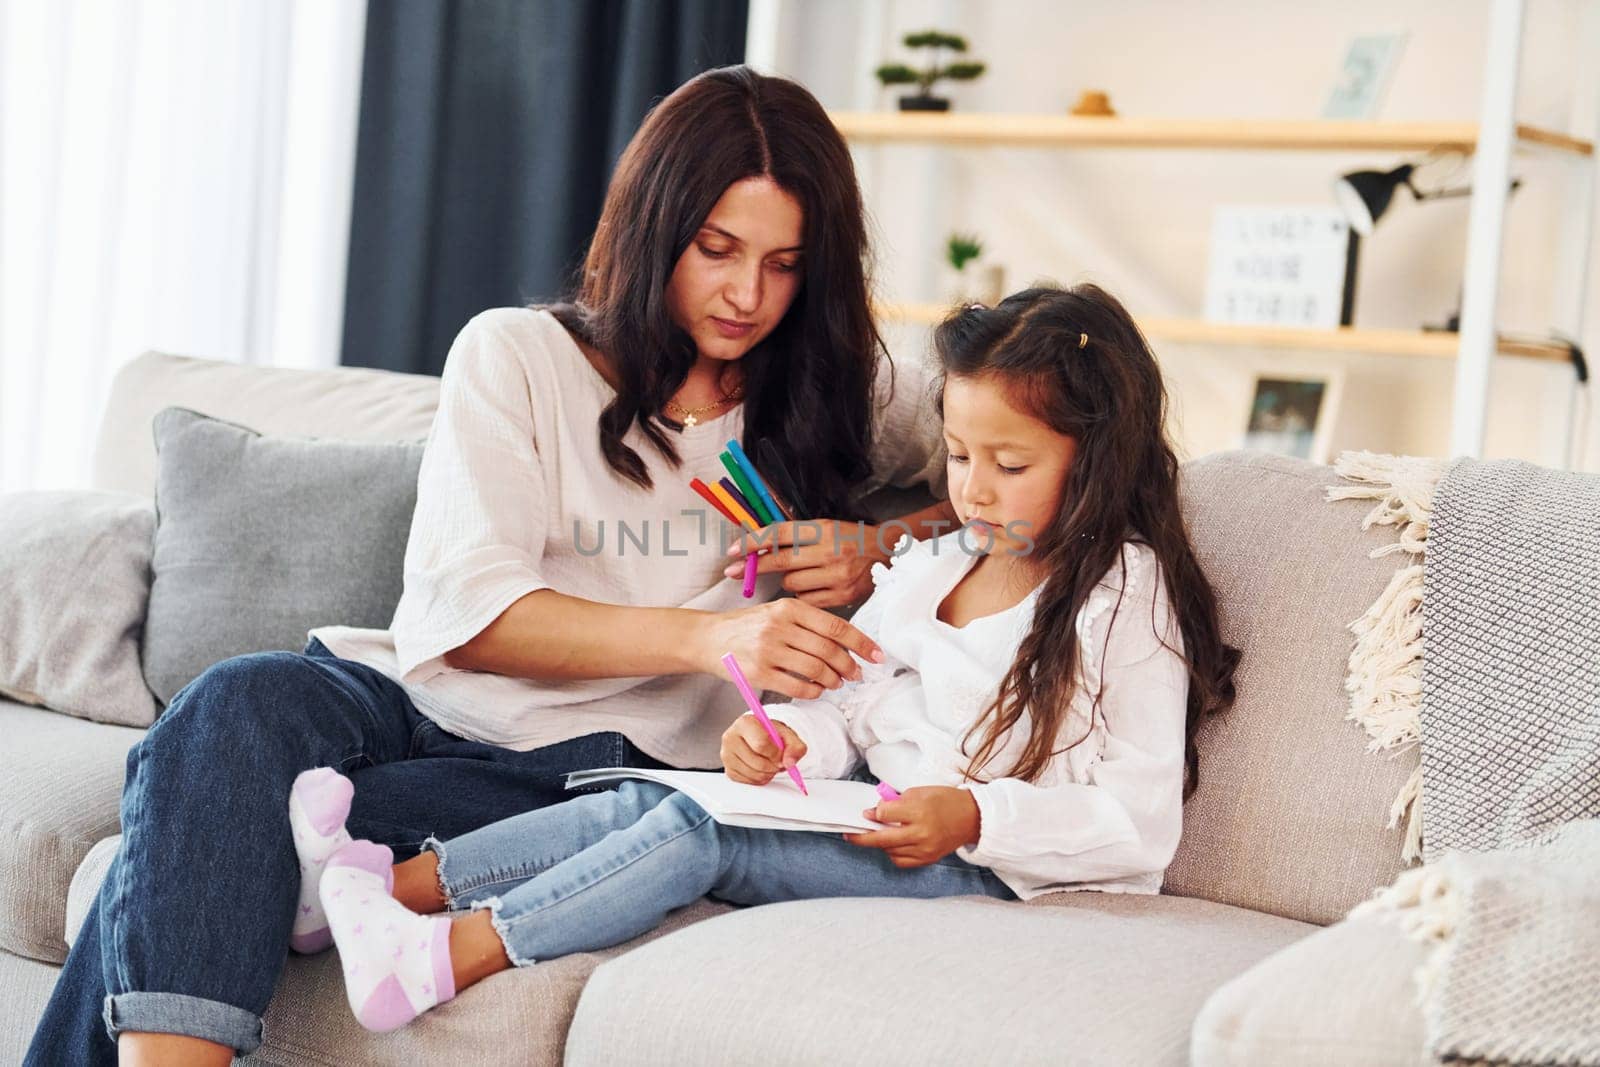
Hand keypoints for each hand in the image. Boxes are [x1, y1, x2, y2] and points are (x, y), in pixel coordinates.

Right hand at [692, 598, 884, 700]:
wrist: (707, 637)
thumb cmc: (747, 626)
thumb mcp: (777, 613)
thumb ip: (808, 623)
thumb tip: (846, 643)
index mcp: (790, 607)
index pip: (836, 626)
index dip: (861, 643)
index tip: (877, 656)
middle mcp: (780, 626)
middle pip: (829, 650)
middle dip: (849, 666)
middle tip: (856, 675)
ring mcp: (768, 650)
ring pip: (816, 670)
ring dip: (833, 680)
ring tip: (836, 683)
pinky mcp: (758, 673)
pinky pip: (797, 686)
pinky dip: (813, 692)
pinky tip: (816, 690)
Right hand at [721, 714, 807, 784]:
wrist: (760, 736)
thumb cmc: (771, 734)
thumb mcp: (787, 734)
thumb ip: (795, 746)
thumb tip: (790, 762)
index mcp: (745, 723)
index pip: (761, 744)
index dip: (776, 753)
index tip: (781, 753)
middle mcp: (731, 738)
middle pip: (759, 763)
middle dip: (774, 765)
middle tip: (778, 760)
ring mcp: (727, 755)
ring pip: (755, 775)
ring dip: (769, 773)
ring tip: (770, 762)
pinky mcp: (729, 770)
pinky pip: (750, 782)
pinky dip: (760, 779)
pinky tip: (762, 768)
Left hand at [723, 520, 891, 608]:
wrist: (888, 553)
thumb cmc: (850, 539)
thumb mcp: (825, 528)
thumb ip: (795, 536)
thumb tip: (757, 547)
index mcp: (824, 529)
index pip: (780, 533)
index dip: (753, 542)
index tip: (733, 550)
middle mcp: (830, 550)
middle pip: (780, 560)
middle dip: (753, 567)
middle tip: (732, 571)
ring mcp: (837, 575)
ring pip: (792, 584)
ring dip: (788, 581)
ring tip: (803, 574)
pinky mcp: (843, 596)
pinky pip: (807, 601)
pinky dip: (804, 596)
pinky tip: (814, 588)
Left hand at [844, 786, 980, 867]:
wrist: (972, 817)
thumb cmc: (946, 800)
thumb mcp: (920, 792)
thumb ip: (896, 802)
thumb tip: (875, 812)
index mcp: (919, 811)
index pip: (885, 814)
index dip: (874, 812)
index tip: (868, 812)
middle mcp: (921, 833)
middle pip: (882, 838)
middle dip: (861, 837)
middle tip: (848, 835)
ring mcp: (924, 849)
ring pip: (890, 851)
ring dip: (880, 844)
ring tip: (878, 835)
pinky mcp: (927, 859)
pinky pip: (901, 861)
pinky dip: (893, 854)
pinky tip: (893, 845)